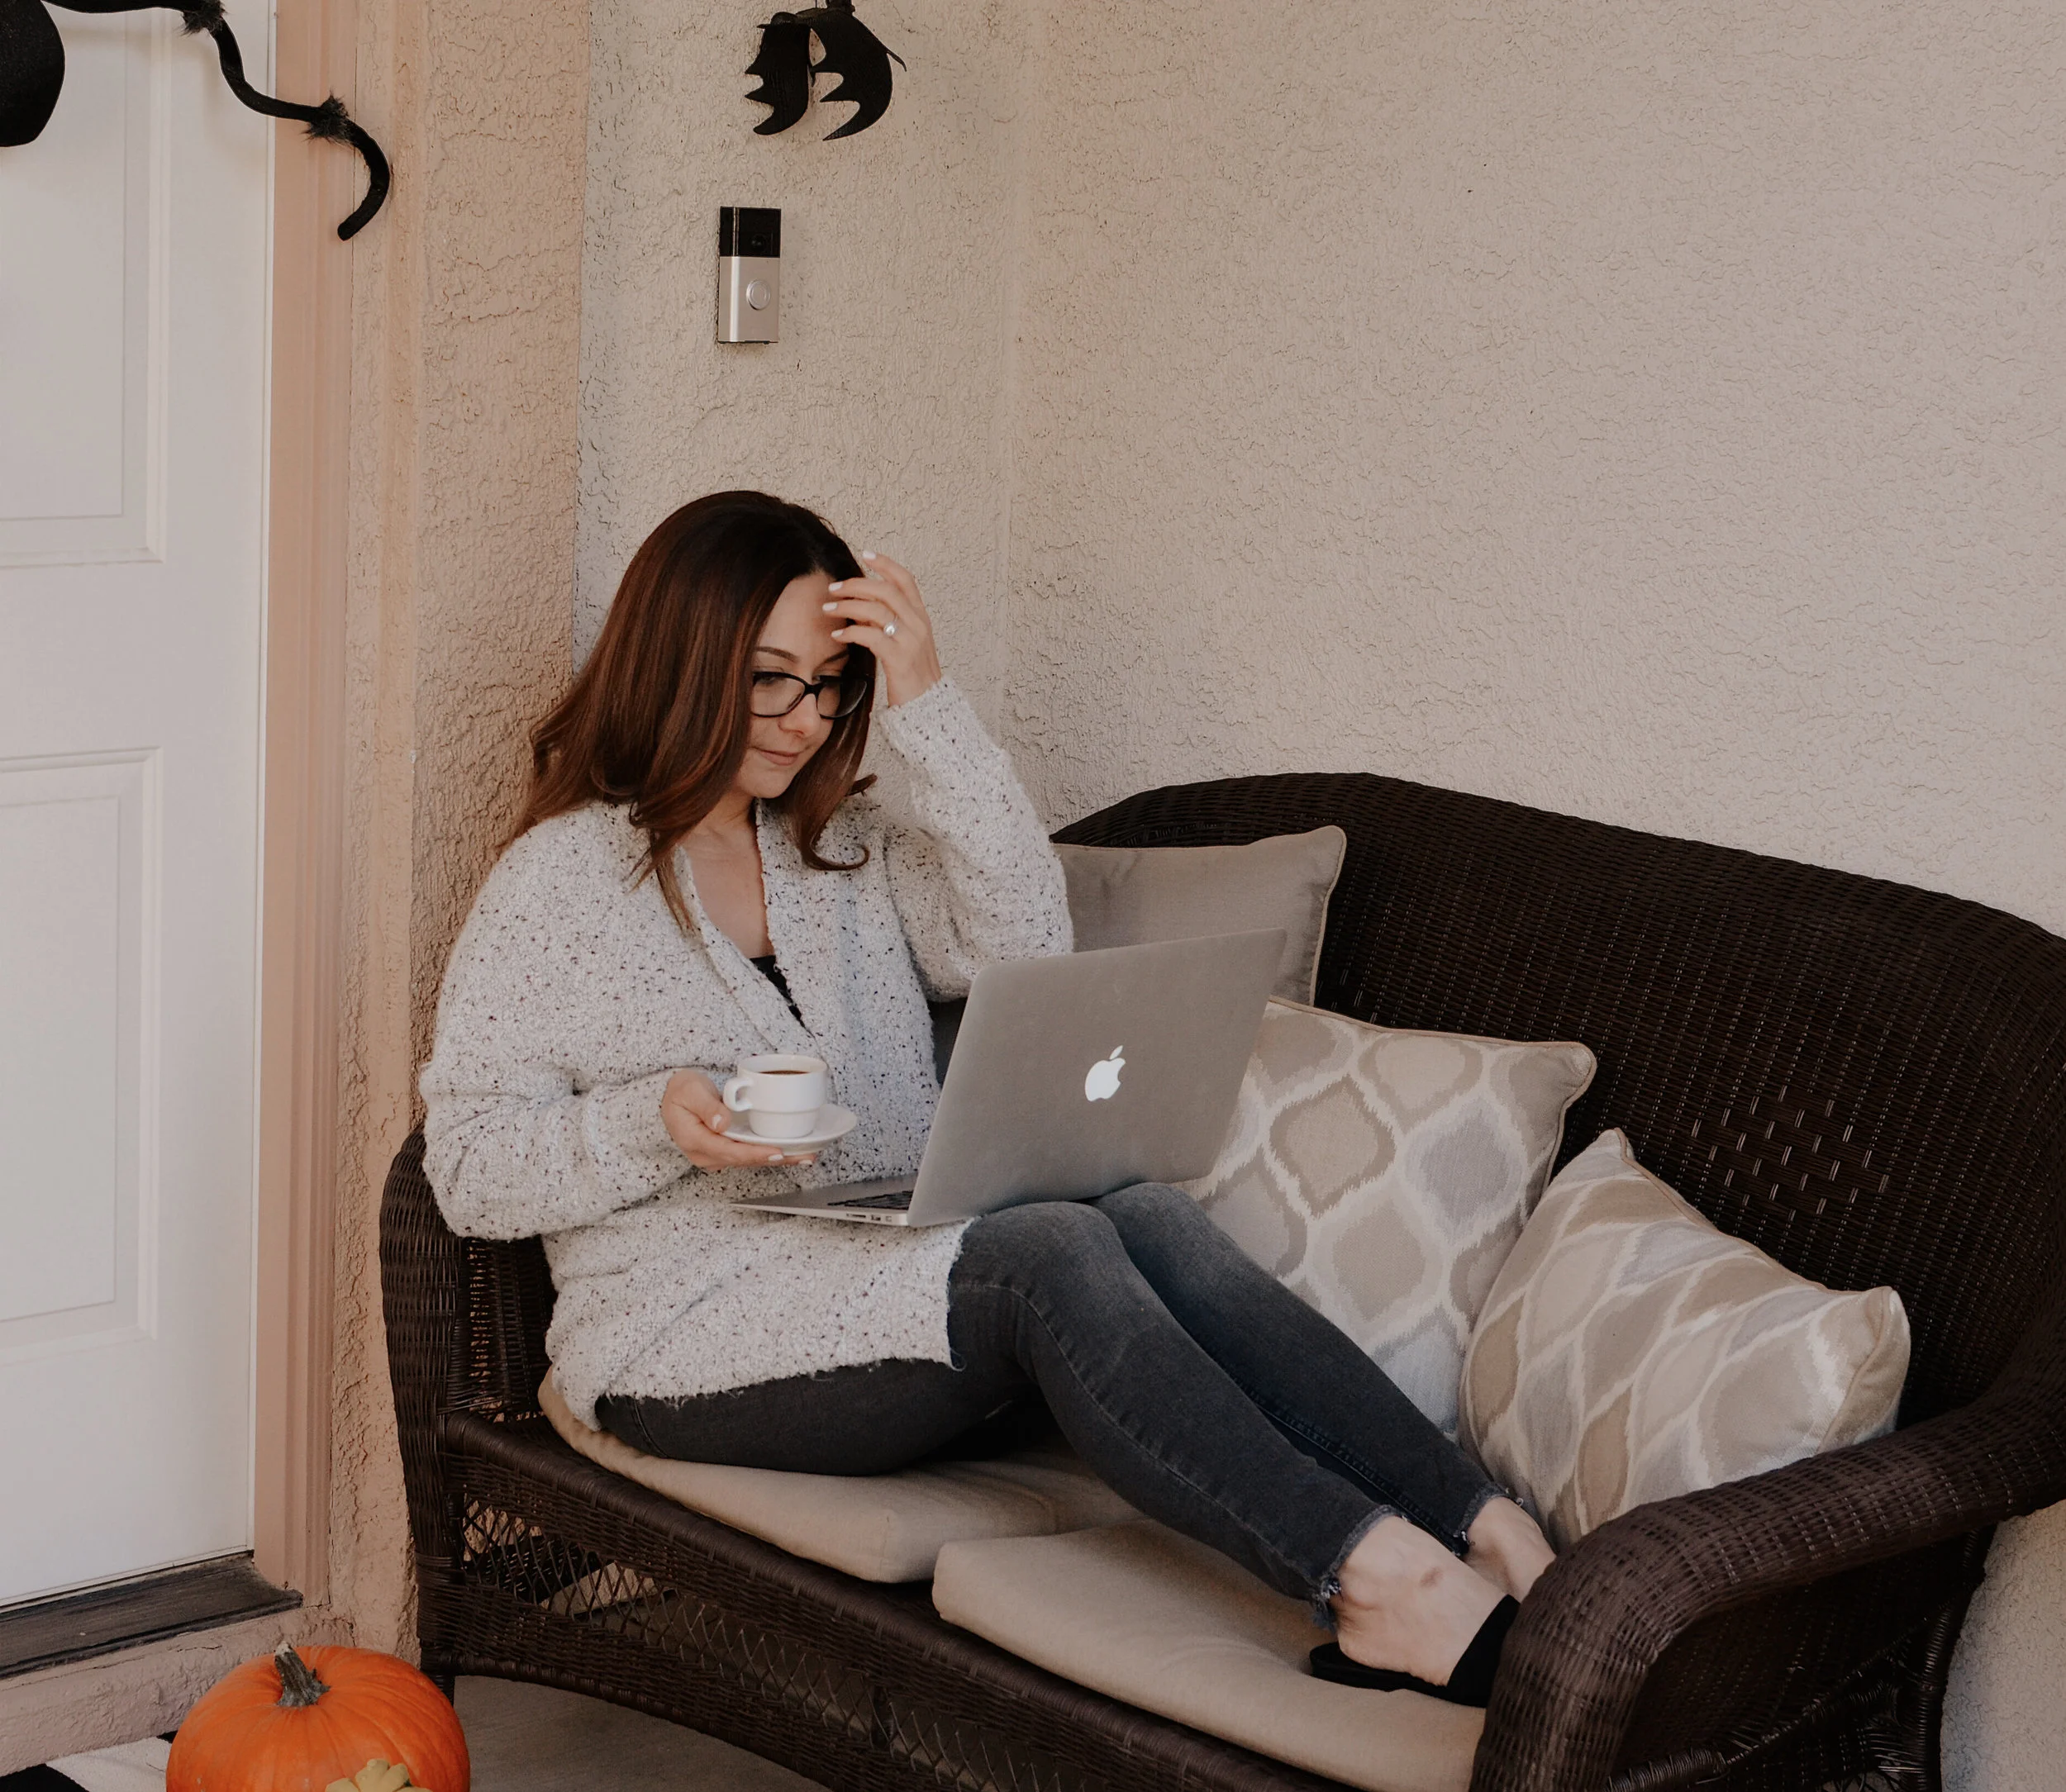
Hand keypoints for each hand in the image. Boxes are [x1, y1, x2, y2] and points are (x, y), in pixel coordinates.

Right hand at [662, 1069, 817, 1169]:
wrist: (675, 1095)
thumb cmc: (681, 1091)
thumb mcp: (689, 1091)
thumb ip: (707, 1107)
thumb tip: (722, 1124)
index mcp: (694, 1140)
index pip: (728, 1151)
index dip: (754, 1153)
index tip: (776, 1151)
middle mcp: (705, 1154)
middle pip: (743, 1160)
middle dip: (775, 1159)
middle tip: (803, 1155)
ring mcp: (715, 1155)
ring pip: (749, 1159)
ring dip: (777, 1158)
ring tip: (804, 1155)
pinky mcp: (725, 1150)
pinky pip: (749, 1154)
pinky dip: (769, 1153)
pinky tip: (791, 1152)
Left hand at [823, 550, 943, 707]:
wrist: (929, 706)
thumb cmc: (913, 674)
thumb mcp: (905, 642)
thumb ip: (887, 623)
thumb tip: (859, 609)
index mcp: (921, 617)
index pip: (905, 580)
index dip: (885, 564)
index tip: (865, 554)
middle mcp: (918, 624)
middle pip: (885, 590)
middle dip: (855, 585)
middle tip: (833, 588)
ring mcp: (910, 640)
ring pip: (875, 610)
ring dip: (847, 606)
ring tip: (828, 609)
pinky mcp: (899, 659)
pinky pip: (870, 637)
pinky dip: (850, 633)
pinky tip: (837, 636)